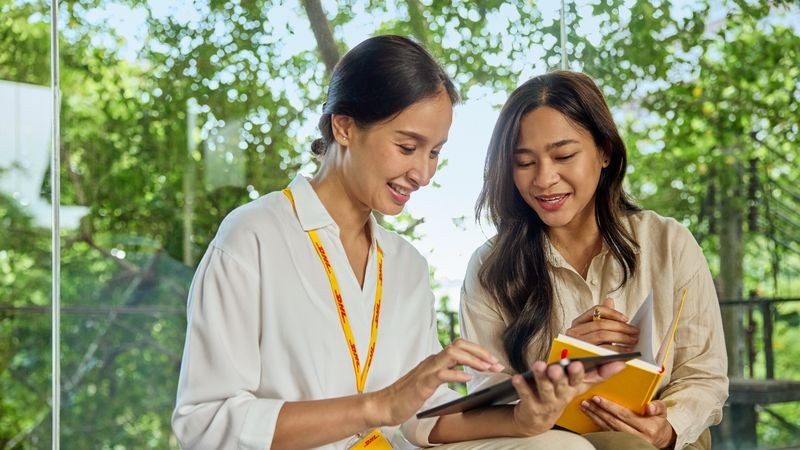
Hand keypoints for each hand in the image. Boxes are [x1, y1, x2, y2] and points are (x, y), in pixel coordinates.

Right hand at [368, 338, 503, 426]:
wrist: (385, 405)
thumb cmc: (407, 396)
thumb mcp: (430, 382)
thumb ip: (445, 373)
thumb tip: (464, 372)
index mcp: (435, 361)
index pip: (460, 346)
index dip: (479, 351)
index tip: (494, 362)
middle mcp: (432, 361)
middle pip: (459, 345)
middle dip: (480, 352)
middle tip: (496, 364)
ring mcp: (427, 370)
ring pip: (453, 354)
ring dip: (473, 360)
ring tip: (487, 369)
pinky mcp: (422, 383)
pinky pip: (442, 374)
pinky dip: (457, 375)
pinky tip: (468, 380)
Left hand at [508, 359, 625, 435]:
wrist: (538, 420)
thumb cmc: (559, 395)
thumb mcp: (579, 385)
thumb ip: (599, 373)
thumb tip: (621, 363)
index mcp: (573, 389)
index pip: (580, 380)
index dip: (580, 373)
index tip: (579, 364)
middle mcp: (561, 396)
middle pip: (562, 386)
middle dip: (561, 376)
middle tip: (558, 367)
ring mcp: (546, 402)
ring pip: (545, 389)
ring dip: (541, 377)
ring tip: (538, 366)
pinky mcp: (531, 406)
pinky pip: (526, 394)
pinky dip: (522, 386)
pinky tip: (518, 377)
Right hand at [566, 298, 638, 350]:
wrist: (577, 373)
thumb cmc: (588, 353)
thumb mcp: (594, 334)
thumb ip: (601, 317)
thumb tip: (609, 300)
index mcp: (577, 323)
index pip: (596, 310)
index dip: (613, 313)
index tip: (626, 319)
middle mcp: (573, 332)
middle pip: (602, 323)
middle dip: (622, 327)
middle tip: (635, 332)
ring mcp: (576, 344)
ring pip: (603, 335)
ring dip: (622, 338)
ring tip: (633, 341)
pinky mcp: (583, 356)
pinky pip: (603, 349)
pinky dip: (618, 349)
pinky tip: (626, 351)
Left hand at [580, 397, 676, 448]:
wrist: (661, 439)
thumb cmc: (658, 422)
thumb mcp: (662, 412)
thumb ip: (657, 406)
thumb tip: (649, 406)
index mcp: (647, 428)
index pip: (624, 416)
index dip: (610, 407)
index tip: (598, 398)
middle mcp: (637, 437)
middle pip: (613, 422)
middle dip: (598, 411)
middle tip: (586, 402)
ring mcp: (628, 441)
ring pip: (608, 428)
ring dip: (594, 417)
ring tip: (584, 407)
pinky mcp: (622, 443)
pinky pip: (607, 433)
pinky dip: (597, 424)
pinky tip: (590, 416)